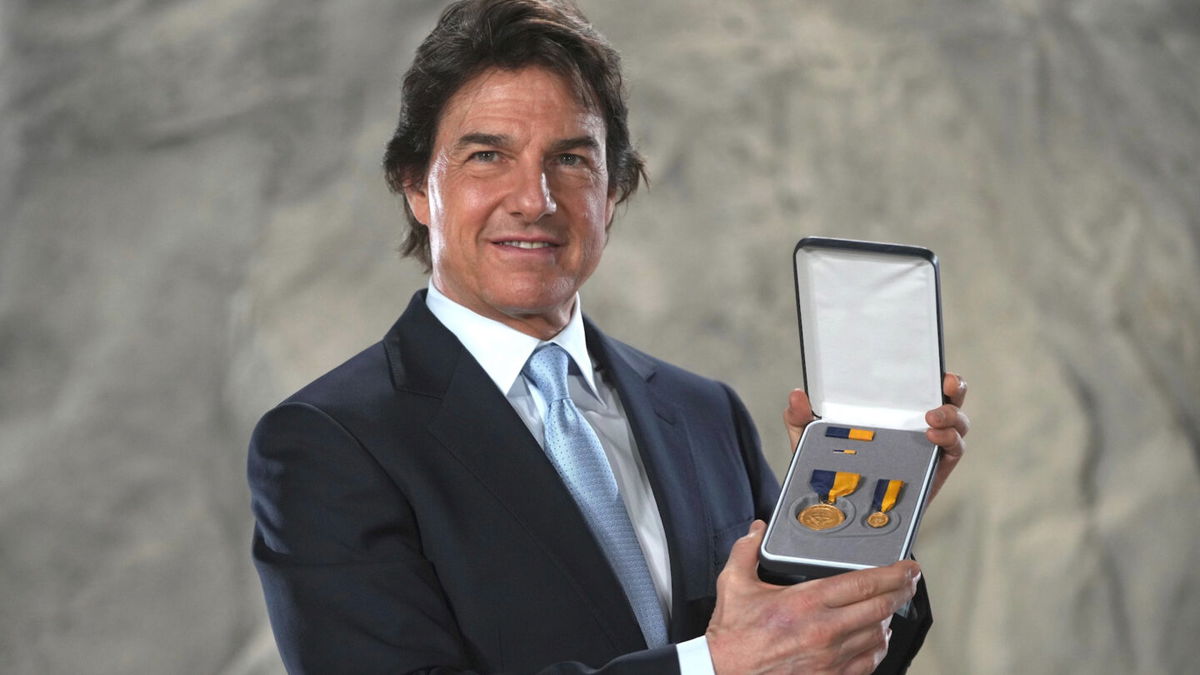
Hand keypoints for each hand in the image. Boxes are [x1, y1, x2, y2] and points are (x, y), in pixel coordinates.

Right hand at [706, 521, 919, 673]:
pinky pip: (869, 661)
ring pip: (879, 634)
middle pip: (881, 606)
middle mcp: (825, 629)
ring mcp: (831, 658)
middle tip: (909, 581)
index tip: (907, 567)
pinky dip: (877, 647)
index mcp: (806, 601)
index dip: (893, 573)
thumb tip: (757, 530)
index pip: (864, 582)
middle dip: (901, 591)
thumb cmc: (732, 634)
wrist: (725, 673)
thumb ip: (746, 551)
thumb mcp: (733, 584)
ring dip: (888, 618)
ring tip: (889, 606)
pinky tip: (875, 637)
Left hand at [782, 372, 968, 502]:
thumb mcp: (810, 440)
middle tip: (944, 384)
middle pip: (949, 398)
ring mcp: (929, 446)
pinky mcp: (935, 468)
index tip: (933, 364)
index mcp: (892, 409)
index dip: (932, 370)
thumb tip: (796, 394)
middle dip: (954, 386)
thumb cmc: (829, 468)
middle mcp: (916, 423)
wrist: (840, 511)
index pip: (918, 384)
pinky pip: (955, 449)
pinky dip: (950, 440)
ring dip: (952, 415)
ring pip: (958, 423)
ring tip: (932, 419)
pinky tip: (932, 437)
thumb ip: (800, 417)